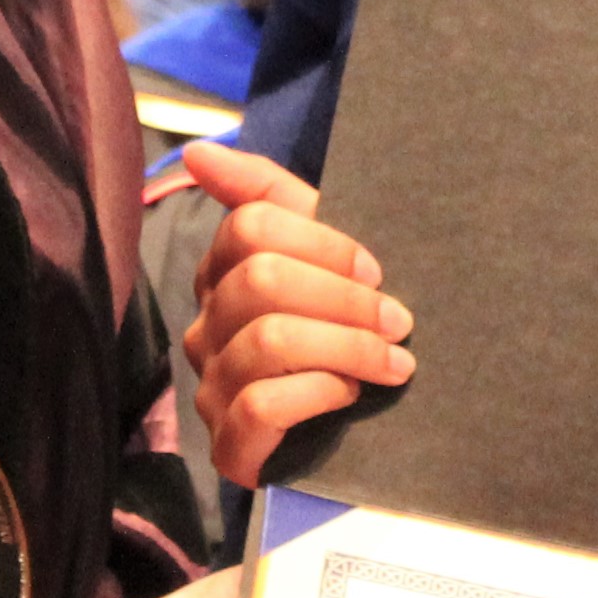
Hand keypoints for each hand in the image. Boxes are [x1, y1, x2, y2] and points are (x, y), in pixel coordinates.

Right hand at [180, 143, 411, 487]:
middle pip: (263, 280)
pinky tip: (349, 393)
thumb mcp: (317, 254)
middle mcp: (205, 326)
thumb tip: (200, 151)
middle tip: (398, 320)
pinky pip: (261, 405)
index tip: (375, 271)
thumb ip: (266, 194)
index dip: (324, 244)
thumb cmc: (337, 328)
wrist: (352, 431)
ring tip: (393, 362)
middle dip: (345, 299)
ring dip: (347, 347)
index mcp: (221, 272)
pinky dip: (318, 393)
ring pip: (268, 340)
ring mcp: (211, 386)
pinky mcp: (228, 445)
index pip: (251, 226)